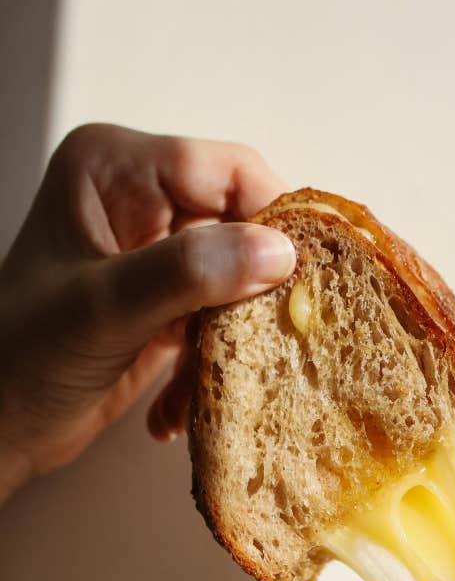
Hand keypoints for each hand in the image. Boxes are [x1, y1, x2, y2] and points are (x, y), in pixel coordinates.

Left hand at [0, 123, 294, 501]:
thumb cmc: (20, 359)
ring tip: (199, 390)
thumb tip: (278, 251)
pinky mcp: (169, 303)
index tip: (300, 280)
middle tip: (262, 346)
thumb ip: (186, 272)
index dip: (273, 218)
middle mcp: (141, 200)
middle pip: (244, 227)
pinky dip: (206, 370)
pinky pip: (221, 324)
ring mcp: (156, 254)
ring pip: (240, 285)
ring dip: (227, 345)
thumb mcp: (102, 309)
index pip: (228, 171)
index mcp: (115, 169)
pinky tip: (172, 410)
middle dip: (251, 295)